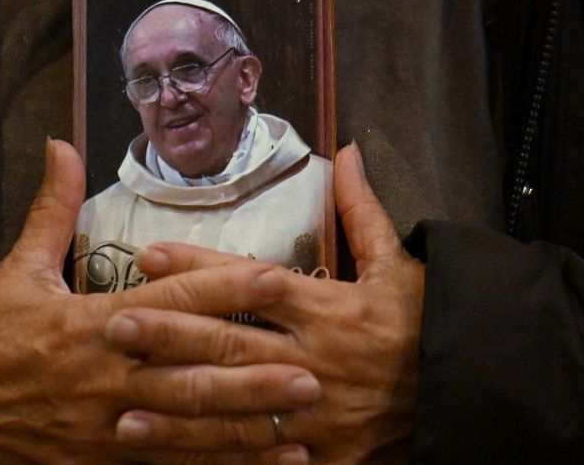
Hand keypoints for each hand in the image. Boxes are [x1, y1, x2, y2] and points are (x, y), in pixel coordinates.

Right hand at [0, 139, 319, 463]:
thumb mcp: (12, 268)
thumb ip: (51, 208)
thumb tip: (61, 144)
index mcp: (88, 321)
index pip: (170, 299)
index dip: (224, 287)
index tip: (274, 280)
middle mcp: (102, 376)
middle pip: (189, 373)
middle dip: (253, 375)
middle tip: (313, 372)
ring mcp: (99, 427)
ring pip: (184, 428)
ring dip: (244, 427)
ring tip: (299, 424)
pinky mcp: (92, 462)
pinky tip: (254, 464)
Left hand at [106, 143, 424, 462]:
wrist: (469, 391)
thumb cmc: (427, 321)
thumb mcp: (399, 263)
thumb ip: (362, 210)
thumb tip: (348, 150)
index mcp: (328, 309)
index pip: (249, 283)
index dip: (198, 267)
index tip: (148, 254)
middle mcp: (313, 359)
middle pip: (230, 344)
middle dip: (169, 335)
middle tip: (114, 325)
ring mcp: (314, 412)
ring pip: (235, 408)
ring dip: (177, 406)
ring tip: (123, 400)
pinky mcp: (322, 454)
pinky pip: (262, 456)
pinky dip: (215, 457)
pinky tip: (175, 453)